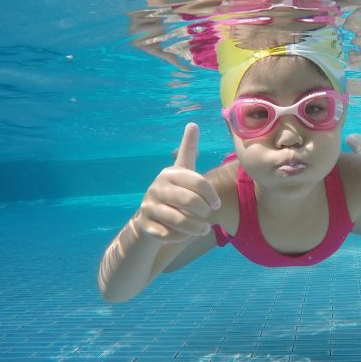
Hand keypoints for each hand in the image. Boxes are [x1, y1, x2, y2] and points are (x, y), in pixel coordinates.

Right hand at [132, 123, 220, 242]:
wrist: (149, 219)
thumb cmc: (174, 194)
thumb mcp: (182, 172)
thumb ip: (188, 150)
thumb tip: (193, 123)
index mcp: (169, 173)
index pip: (197, 182)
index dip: (211, 195)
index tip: (216, 204)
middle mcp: (156, 187)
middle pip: (190, 201)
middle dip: (204, 212)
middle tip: (209, 218)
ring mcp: (148, 206)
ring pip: (179, 220)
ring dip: (196, 228)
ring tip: (203, 230)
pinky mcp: (144, 225)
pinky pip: (168, 234)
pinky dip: (180, 237)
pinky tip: (183, 235)